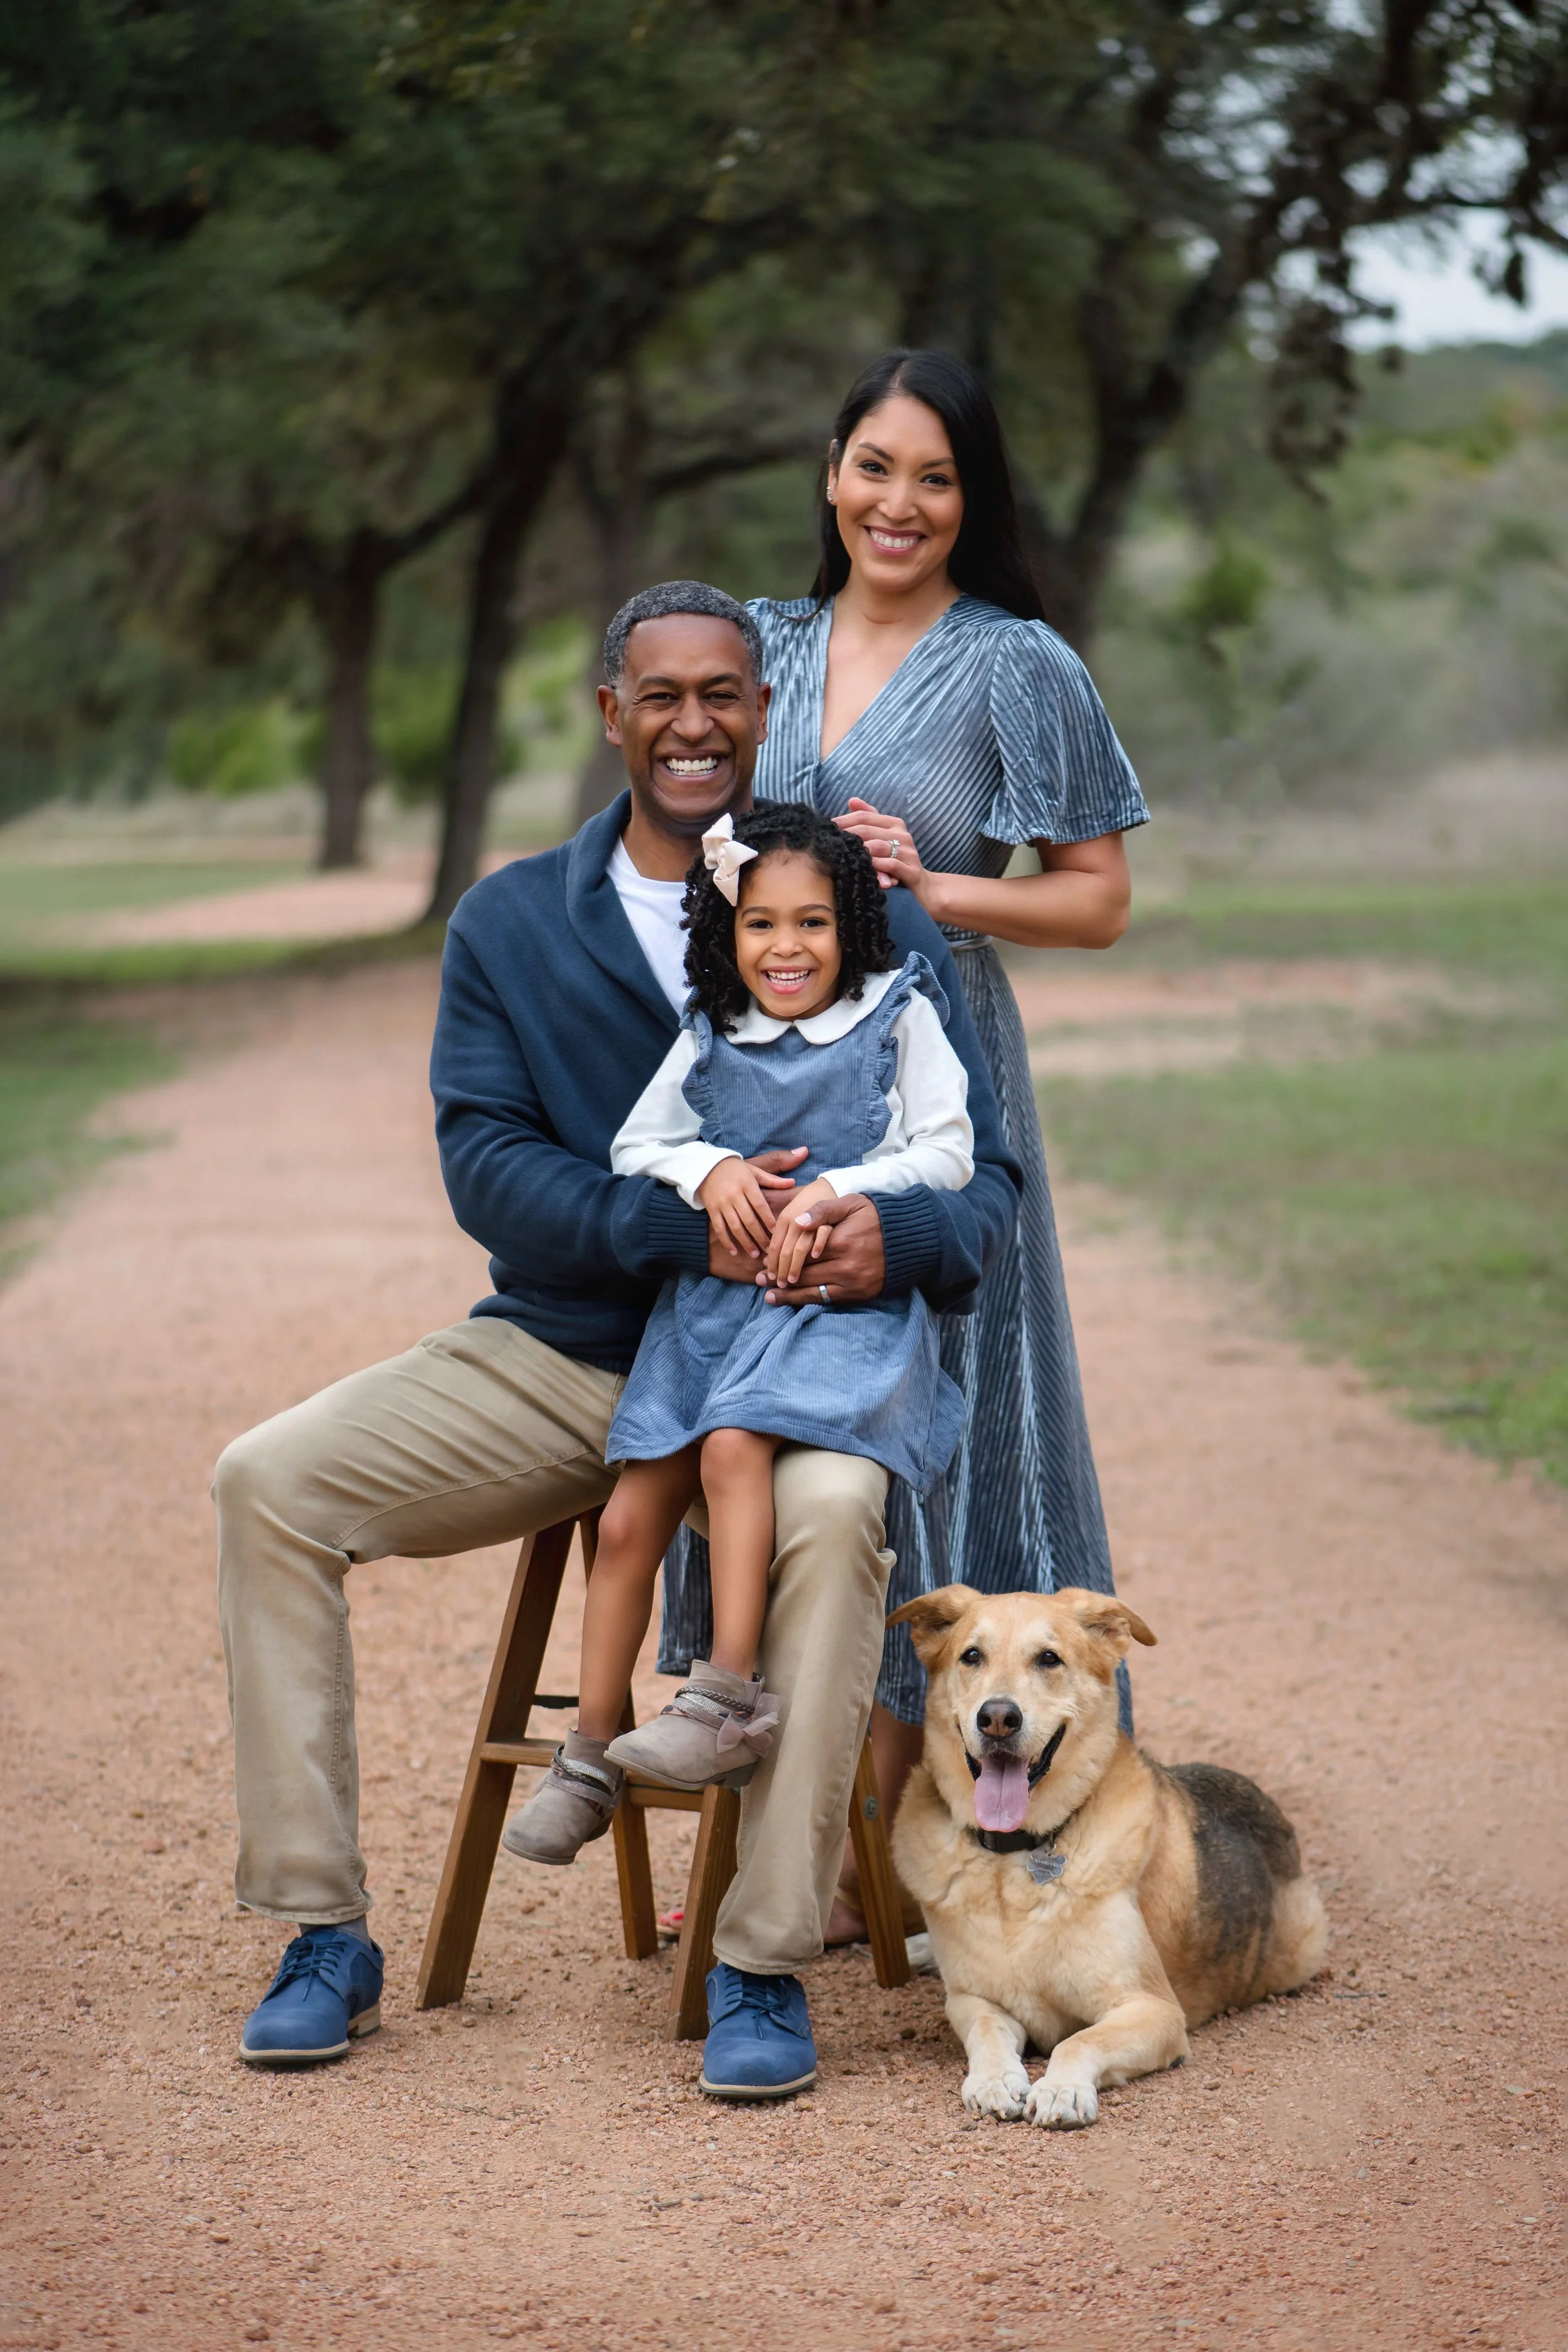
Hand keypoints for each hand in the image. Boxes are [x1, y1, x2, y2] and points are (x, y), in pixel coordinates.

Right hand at [698, 1146, 806, 1259]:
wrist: (705, 1167)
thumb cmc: (735, 1169)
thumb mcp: (754, 1170)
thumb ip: (772, 1180)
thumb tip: (793, 1183)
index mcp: (747, 1184)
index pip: (760, 1205)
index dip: (769, 1220)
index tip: (777, 1233)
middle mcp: (734, 1195)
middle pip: (749, 1220)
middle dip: (760, 1237)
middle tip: (769, 1250)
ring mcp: (722, 1204)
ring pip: (735, 1227)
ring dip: (745, 1242)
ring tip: (755, 1254)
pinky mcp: (711, 1210)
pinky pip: (719, 1228)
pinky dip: (726, 1241)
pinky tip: (734, 1252)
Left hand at [759, 1192, 884, 1305]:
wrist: (909, 1238)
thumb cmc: (875, 1216)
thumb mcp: (850, 1203)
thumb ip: (822, 1210)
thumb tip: (797, 1222)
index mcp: (839, 1241)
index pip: (802, 1253)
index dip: (781, 1258)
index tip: (765, 1261)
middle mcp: (845, 1265)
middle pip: (804, 1274)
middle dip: (780, 1278)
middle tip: (760, 1279)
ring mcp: (853, 1282)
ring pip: (813, 1291)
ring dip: (789, 1295)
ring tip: (769, 1296)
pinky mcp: (859, 1294)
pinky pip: (829, 1300)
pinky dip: (809, 1301)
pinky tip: (794, 1302)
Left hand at [833, 798, 928, 896]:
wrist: (923, 887)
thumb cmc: (897, 862)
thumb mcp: (884, 838)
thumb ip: (870, 820)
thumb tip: (852, 800)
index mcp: (895, 824)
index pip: (865, 816)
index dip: (845, 820)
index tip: (828, 827)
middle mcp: (903, 835)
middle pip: (867, 830)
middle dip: (846, 835)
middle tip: (830, 842)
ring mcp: (908, 853)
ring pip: (877, 847)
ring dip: (857, 851)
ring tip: (842, 856)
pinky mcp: (912, 871)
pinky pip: (889, 865)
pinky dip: (874, 867)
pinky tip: (862, 869)